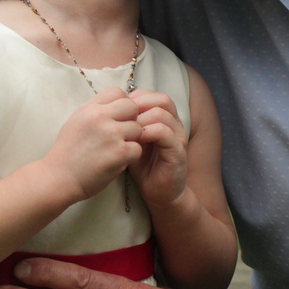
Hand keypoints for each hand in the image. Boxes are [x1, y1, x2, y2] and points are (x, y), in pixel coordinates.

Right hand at [44, 87, 142, 203]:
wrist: (59, 178)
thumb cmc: (67, 152)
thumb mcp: (76, 122)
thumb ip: (95, 111)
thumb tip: (115, 105)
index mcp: (90, 108)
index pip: (117, 92)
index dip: (121, 104)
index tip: (117, 117)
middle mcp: (100, 117)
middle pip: (132, 107)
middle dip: (131, 119)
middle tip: (122, 134)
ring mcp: (111, 134)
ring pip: (138, 129)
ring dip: (131, 140)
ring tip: (116, 150)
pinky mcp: (119, 152)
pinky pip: (137, 148)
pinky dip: (130, 156)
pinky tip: (118, 161)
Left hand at [128, 89, 187, 209]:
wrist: (159, 193)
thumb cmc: (143, 166)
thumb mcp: (132, 141)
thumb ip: (127, 124)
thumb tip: (109, 108)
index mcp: (164, 119)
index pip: (152, 95)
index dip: (134, 99)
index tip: (118, 111)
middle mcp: (174, 124)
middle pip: (161, 99)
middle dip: (139, 105)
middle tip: (122, 117)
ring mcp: (178, 137)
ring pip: (162, 113)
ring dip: (141, 119)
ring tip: (127, 129)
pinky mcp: (178, 152)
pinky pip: (165, 133)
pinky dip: (149, 132)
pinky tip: (135, 140)